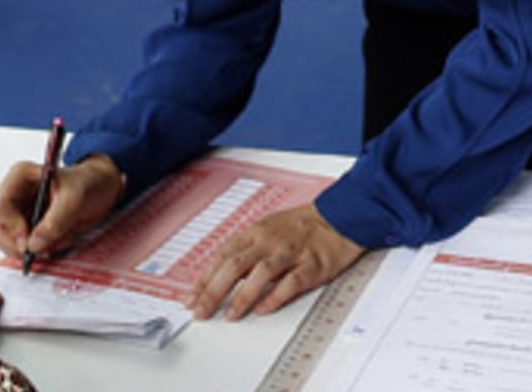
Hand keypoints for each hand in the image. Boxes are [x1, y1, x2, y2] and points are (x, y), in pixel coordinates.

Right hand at [0, 154, 126, 262]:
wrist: (102, 189)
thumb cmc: (89, 183)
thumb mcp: (76, 198)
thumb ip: (56, 221)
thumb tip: (34, 245)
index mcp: (20, 176)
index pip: (0, 206)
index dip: (11, 227)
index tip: (28, 243)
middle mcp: (13, 194)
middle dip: (19, 245)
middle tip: (42, 252)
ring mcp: (17, 213)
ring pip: (6, 242)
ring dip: (31, 250)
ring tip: (59, 241)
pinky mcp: (26, 228)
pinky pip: (21, 248)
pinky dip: (39, 251)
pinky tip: (58, 242)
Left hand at [186, 204, 362, 320]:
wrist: (340, 217)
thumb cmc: (301, 227)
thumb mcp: (267, 230)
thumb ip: (244, 251)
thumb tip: (217, 277)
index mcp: (256, 233)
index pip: (222, 256)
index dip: (204, 279)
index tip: (192, 299)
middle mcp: (270, 241)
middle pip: (235, 265)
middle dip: (214, 291)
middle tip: (201, 312)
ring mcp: (291, 252)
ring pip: (261, 273)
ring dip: (242, 295)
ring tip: (230, 315)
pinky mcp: (311, 264)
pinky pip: (291, 282)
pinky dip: (276, 296)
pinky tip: (264, 309)